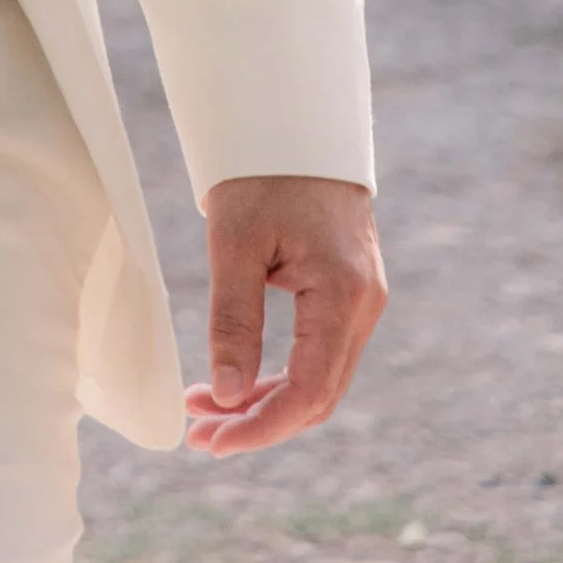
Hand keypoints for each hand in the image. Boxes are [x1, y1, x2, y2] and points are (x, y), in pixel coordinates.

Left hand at [185, 173, 385, 457]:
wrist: (295, 122)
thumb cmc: (262, 172)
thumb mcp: (234, 241)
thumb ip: (234, 321)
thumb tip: (227, 396)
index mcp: (343, 295)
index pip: (308, 391)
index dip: (260, 427)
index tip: (211, 441)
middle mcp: (364, 307)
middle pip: (317, 396)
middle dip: (257, 422)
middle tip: (198, 435)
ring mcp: (361, 302)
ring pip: (318, 379)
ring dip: (264, 401)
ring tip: (204, 412)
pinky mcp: (348, 294)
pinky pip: (318, 354)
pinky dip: (278, 375)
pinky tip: (235, 383)